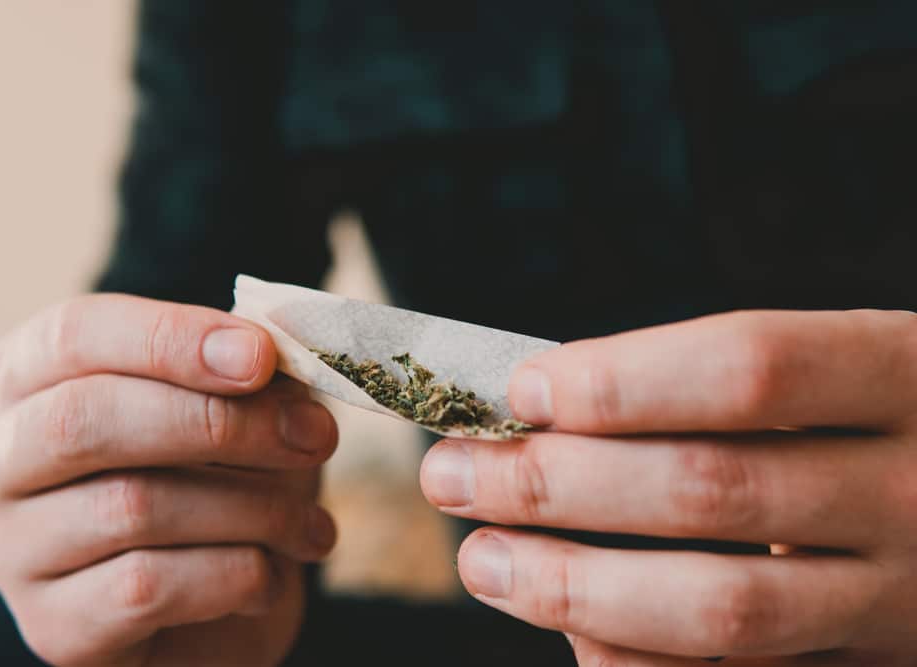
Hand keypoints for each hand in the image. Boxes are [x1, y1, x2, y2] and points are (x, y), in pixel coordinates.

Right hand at [0, 295, 338, 666]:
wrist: (217, 613)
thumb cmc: (220, 486)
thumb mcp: (241, 412)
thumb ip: (246, 375)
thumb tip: (269, 352)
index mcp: (29, 381)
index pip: (75, 334)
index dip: (172, 338)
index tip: (262, 356)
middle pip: (88, 418)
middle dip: (220, 422)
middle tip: (314, 436)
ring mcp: (12, 551)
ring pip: (131, 505)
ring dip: (253, 509)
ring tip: (313, 525)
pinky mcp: (51, 629)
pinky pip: (147, 587)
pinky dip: (235, 576)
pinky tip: (269, 579)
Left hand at [421, 310, 916, 665]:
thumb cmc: (881, 421)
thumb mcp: (839, 372)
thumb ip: (722, 389)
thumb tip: (544, 414)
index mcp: (903, 377)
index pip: (749, 368)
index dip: (620, 381)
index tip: (520, 392)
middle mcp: (916, 492)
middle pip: (710, 487)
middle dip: (555, 483)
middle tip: (451, 474)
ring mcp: (902, 601)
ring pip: (720, 607)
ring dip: (574, 586)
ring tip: (481, 560)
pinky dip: (635, 662)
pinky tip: (569, 632)